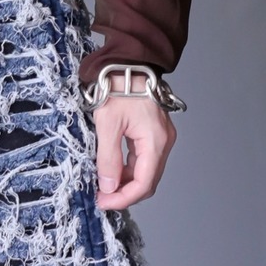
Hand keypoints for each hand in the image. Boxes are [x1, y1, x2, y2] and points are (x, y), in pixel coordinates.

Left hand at [92, 91, 176, 208]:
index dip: (123, 198)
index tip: (103, 202)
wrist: (129, 63)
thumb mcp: (107, 124)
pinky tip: (112, 171)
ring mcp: (161, 138)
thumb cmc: (119, 87)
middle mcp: (163, 142)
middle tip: (101, 198)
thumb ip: (108, 158)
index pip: (144, 184)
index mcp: (155, 141)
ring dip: (126, 183)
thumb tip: (108, 186)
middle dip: (125, 194)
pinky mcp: (154, 134)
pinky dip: (129, 170)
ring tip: (103, 186)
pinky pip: (143, 160)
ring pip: (146, 172)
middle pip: (148, 182)